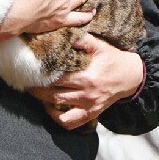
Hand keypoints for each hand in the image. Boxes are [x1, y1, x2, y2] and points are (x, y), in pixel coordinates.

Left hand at [29, 35, 143, 129]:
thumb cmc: (113, 59)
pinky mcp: (91, 114)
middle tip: (27, 82)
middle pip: (53, 94)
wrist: (131, 77)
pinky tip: (51, 108)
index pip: (58, 77)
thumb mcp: (101, 46)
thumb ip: (84, 40)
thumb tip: (66, 36)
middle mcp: (86, 94)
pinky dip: (58, 118)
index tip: (32, 70)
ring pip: (58, 108)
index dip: (43, 74)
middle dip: (38, 88)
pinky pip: (70, 123)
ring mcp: (88, 106)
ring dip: (44, 101)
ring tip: (36, 93)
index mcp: (87, 77)